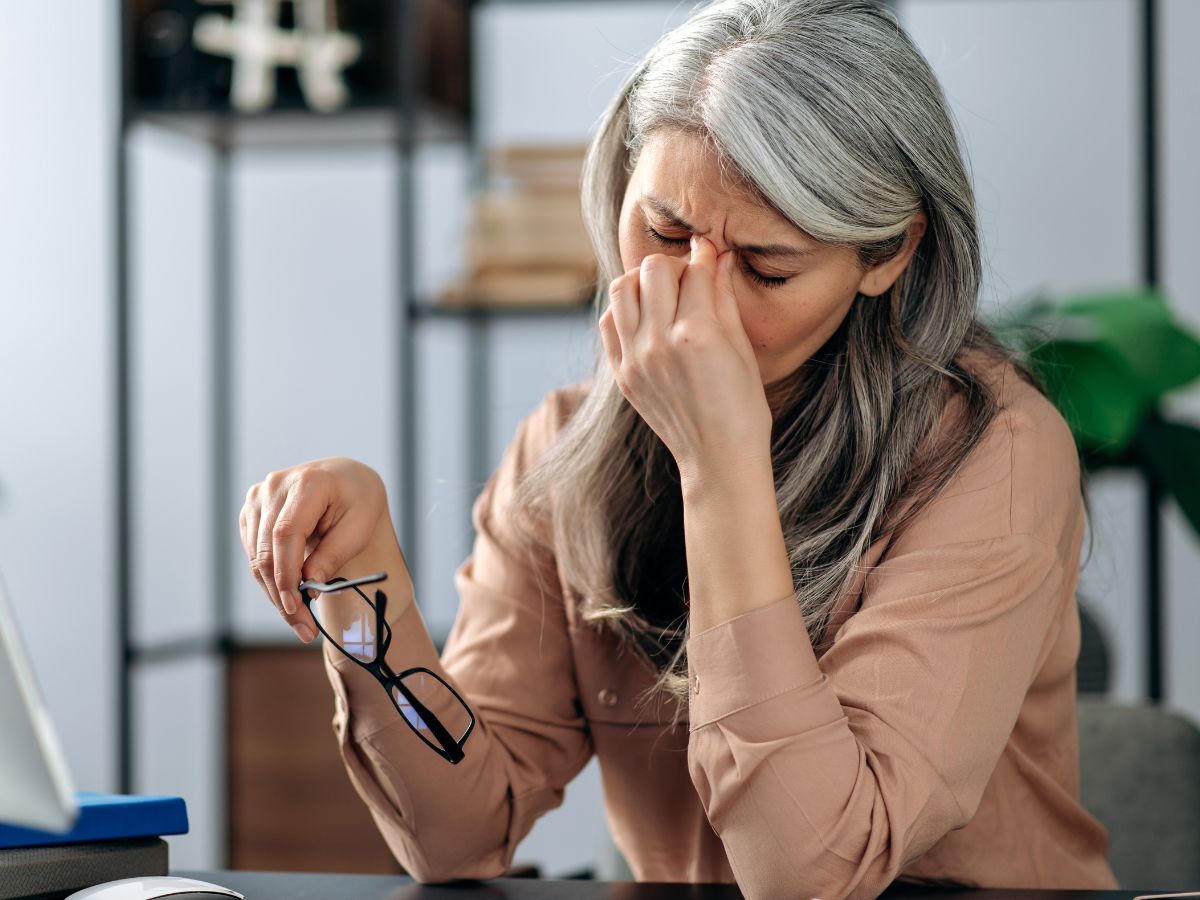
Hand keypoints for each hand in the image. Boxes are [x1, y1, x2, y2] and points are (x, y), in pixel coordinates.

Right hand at [239, 457, 391, 638]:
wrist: (345, 480)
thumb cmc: (358, 501)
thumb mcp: (360, 527)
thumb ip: (334, 554)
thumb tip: (309, 586)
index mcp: (308, 483)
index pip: (286, 533)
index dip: (287, 573)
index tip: (297, 607)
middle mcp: (276, 486)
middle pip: (267, 550)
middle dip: (282, 595)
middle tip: (304, 629)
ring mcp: (259, 498)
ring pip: (257, 558)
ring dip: (275, 594)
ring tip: (301, 622)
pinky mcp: (252, 513)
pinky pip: (255, 554)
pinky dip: (271, 580)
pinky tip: (290, 597)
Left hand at [598, 235, 772, 478]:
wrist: (718, 457)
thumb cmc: (742, 406)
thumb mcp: (742, 349)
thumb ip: (724, 298)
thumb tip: (718, 256)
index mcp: (698, 334)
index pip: (695, 271)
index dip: (706, 256)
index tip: (710, 252)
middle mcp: (659, 343)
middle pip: (653, 269)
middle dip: (674, 265)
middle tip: (688, 280)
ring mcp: (635, 359)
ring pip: (622, 288)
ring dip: (643, 282)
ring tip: (662, 295)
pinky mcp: (622, 374)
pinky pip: (608, 322)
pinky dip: (624, 309)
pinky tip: (645, 317)